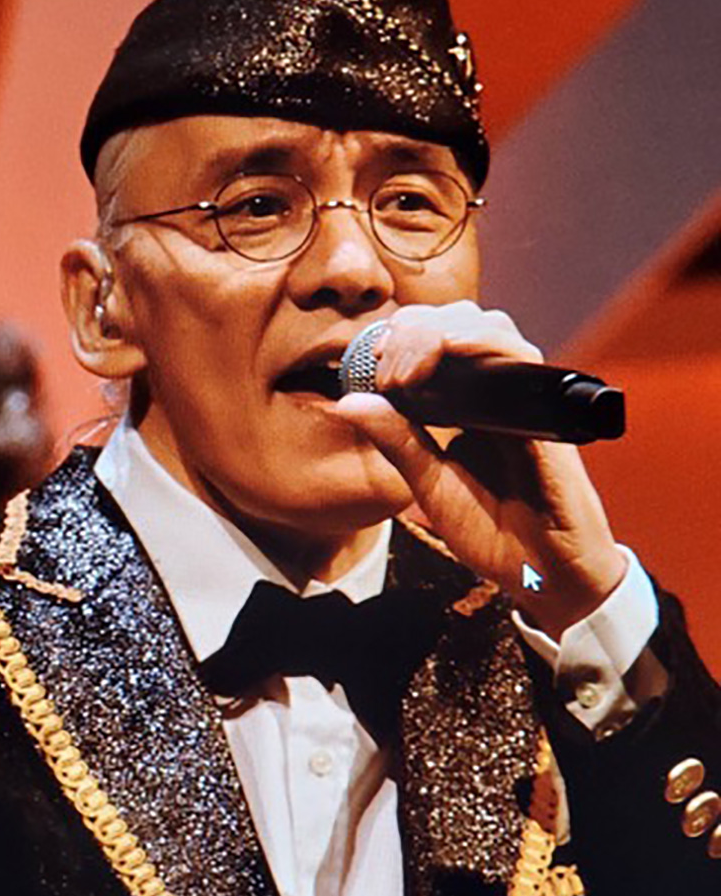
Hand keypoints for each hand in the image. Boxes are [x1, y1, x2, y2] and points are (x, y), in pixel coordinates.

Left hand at [335, 302, 626, 638]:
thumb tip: (348, 401)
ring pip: (487, 326)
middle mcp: (496, 393)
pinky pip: (519, 356)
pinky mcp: (547, 408)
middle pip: (458, 322)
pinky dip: (482, 342)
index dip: (402, 336)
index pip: (435, 342)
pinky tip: (451, 349)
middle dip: (413, 330)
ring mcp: (523, 397)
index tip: (371, 358)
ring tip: (408, 369)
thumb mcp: (430, 485)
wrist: (545, 573)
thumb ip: (396, 441)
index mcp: (466, 406)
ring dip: (440, 332)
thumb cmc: (493, 532)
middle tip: (385, 366)